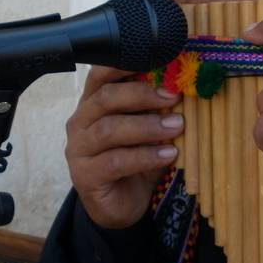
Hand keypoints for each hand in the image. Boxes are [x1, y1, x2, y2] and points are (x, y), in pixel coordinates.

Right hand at [64, 66, 182, 227]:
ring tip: (176, 126)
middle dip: (142, 94)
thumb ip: (157, 108)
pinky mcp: (85, 176)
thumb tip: (183, 84)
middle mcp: (81, 121)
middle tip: (173, 96)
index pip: (100, 75)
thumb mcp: (148, 128)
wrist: (122, 204)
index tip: (155, 58)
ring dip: (147, 126)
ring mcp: (79, 149)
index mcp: (94, 102)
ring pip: (109, 129)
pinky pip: (115, 161)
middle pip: (106, 98)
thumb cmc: (136, 158)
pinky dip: (145, 156)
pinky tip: (168, 155)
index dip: (124, 64)